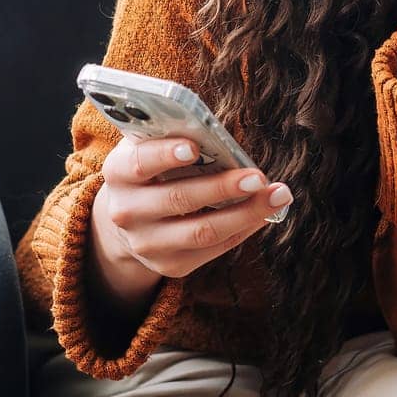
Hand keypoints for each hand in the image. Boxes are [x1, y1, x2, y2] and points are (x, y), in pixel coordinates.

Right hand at [97, 135, 293, 281]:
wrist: (130, 216)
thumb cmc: (152, 168)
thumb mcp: (151, 145)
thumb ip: (174, 134)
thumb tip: (217, 130)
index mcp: (119, 173)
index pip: (139, 163)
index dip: (164, 155)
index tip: (194, 147)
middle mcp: (127, 212)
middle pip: (179, 200)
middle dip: (222, 187)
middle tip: (257, 176)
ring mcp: (147, 244)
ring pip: (202, 231)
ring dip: (245, 213)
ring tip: (278, 195)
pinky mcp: (170, 266)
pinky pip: (214, 249)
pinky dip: (244, 228)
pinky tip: (265, 212)